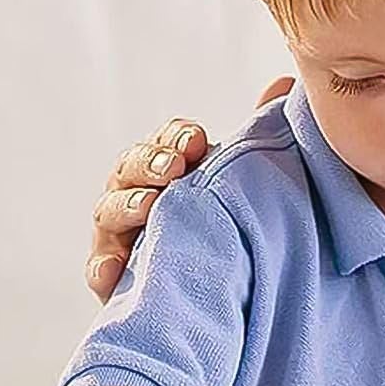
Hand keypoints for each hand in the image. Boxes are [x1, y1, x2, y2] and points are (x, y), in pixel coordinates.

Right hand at [84, 77, 293, 302]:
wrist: (235, 301)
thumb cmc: (235, 230)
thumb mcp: (249, 184)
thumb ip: (259, 137)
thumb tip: (282, 84)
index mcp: (173, 170)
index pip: (166, 142)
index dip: (176, 138)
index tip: (199, 141)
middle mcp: (142, 198)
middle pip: (130, 168)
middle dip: (149, 162)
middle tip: (173, 168)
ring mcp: (125, 237)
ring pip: (110, 212)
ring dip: (126, 205)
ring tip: (149, 206)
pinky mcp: (120, 282)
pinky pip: (101, 272)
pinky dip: (103, 267)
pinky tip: (114, 268)